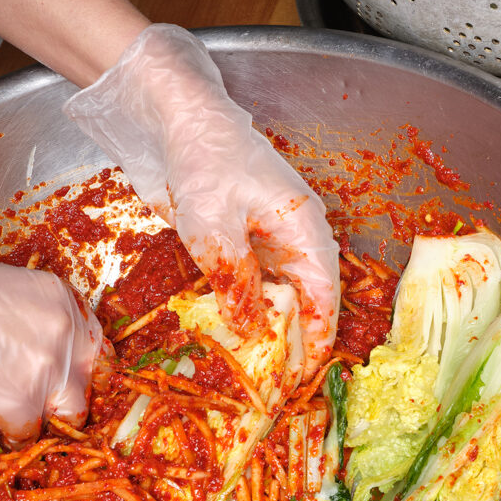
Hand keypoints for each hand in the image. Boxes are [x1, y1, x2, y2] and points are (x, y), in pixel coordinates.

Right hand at [0, 236, 102, 438]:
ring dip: (44, 415)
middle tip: (36, 398)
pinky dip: (7, 430)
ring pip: (69, 413)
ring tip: (8, 409)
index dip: (76, 363)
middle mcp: (65, 334)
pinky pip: (28, 432)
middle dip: (67, 393)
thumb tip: (25, 344)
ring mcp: (49, 372)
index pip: (92, 341)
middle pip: (89, 380)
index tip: (63, 376)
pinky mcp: (24, 407)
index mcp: (60, 298)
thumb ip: (27, 317)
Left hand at [64, 23, 339, 366]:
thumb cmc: (204, 158)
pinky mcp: (243, 235)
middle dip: (292, 341)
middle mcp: (296, 236)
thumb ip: (236, 282)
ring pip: (278, 293)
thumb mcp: (214, 229)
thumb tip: (254, 332)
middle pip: (306, 301)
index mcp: (306, 231)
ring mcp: (269, 236)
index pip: (325, 299)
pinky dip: (245, 305)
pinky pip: (253, 279)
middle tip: (273, 383)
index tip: (303, 377)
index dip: (317, 340)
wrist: (175, 117)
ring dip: (266, 326)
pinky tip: (228, 329)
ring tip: (252, 366)